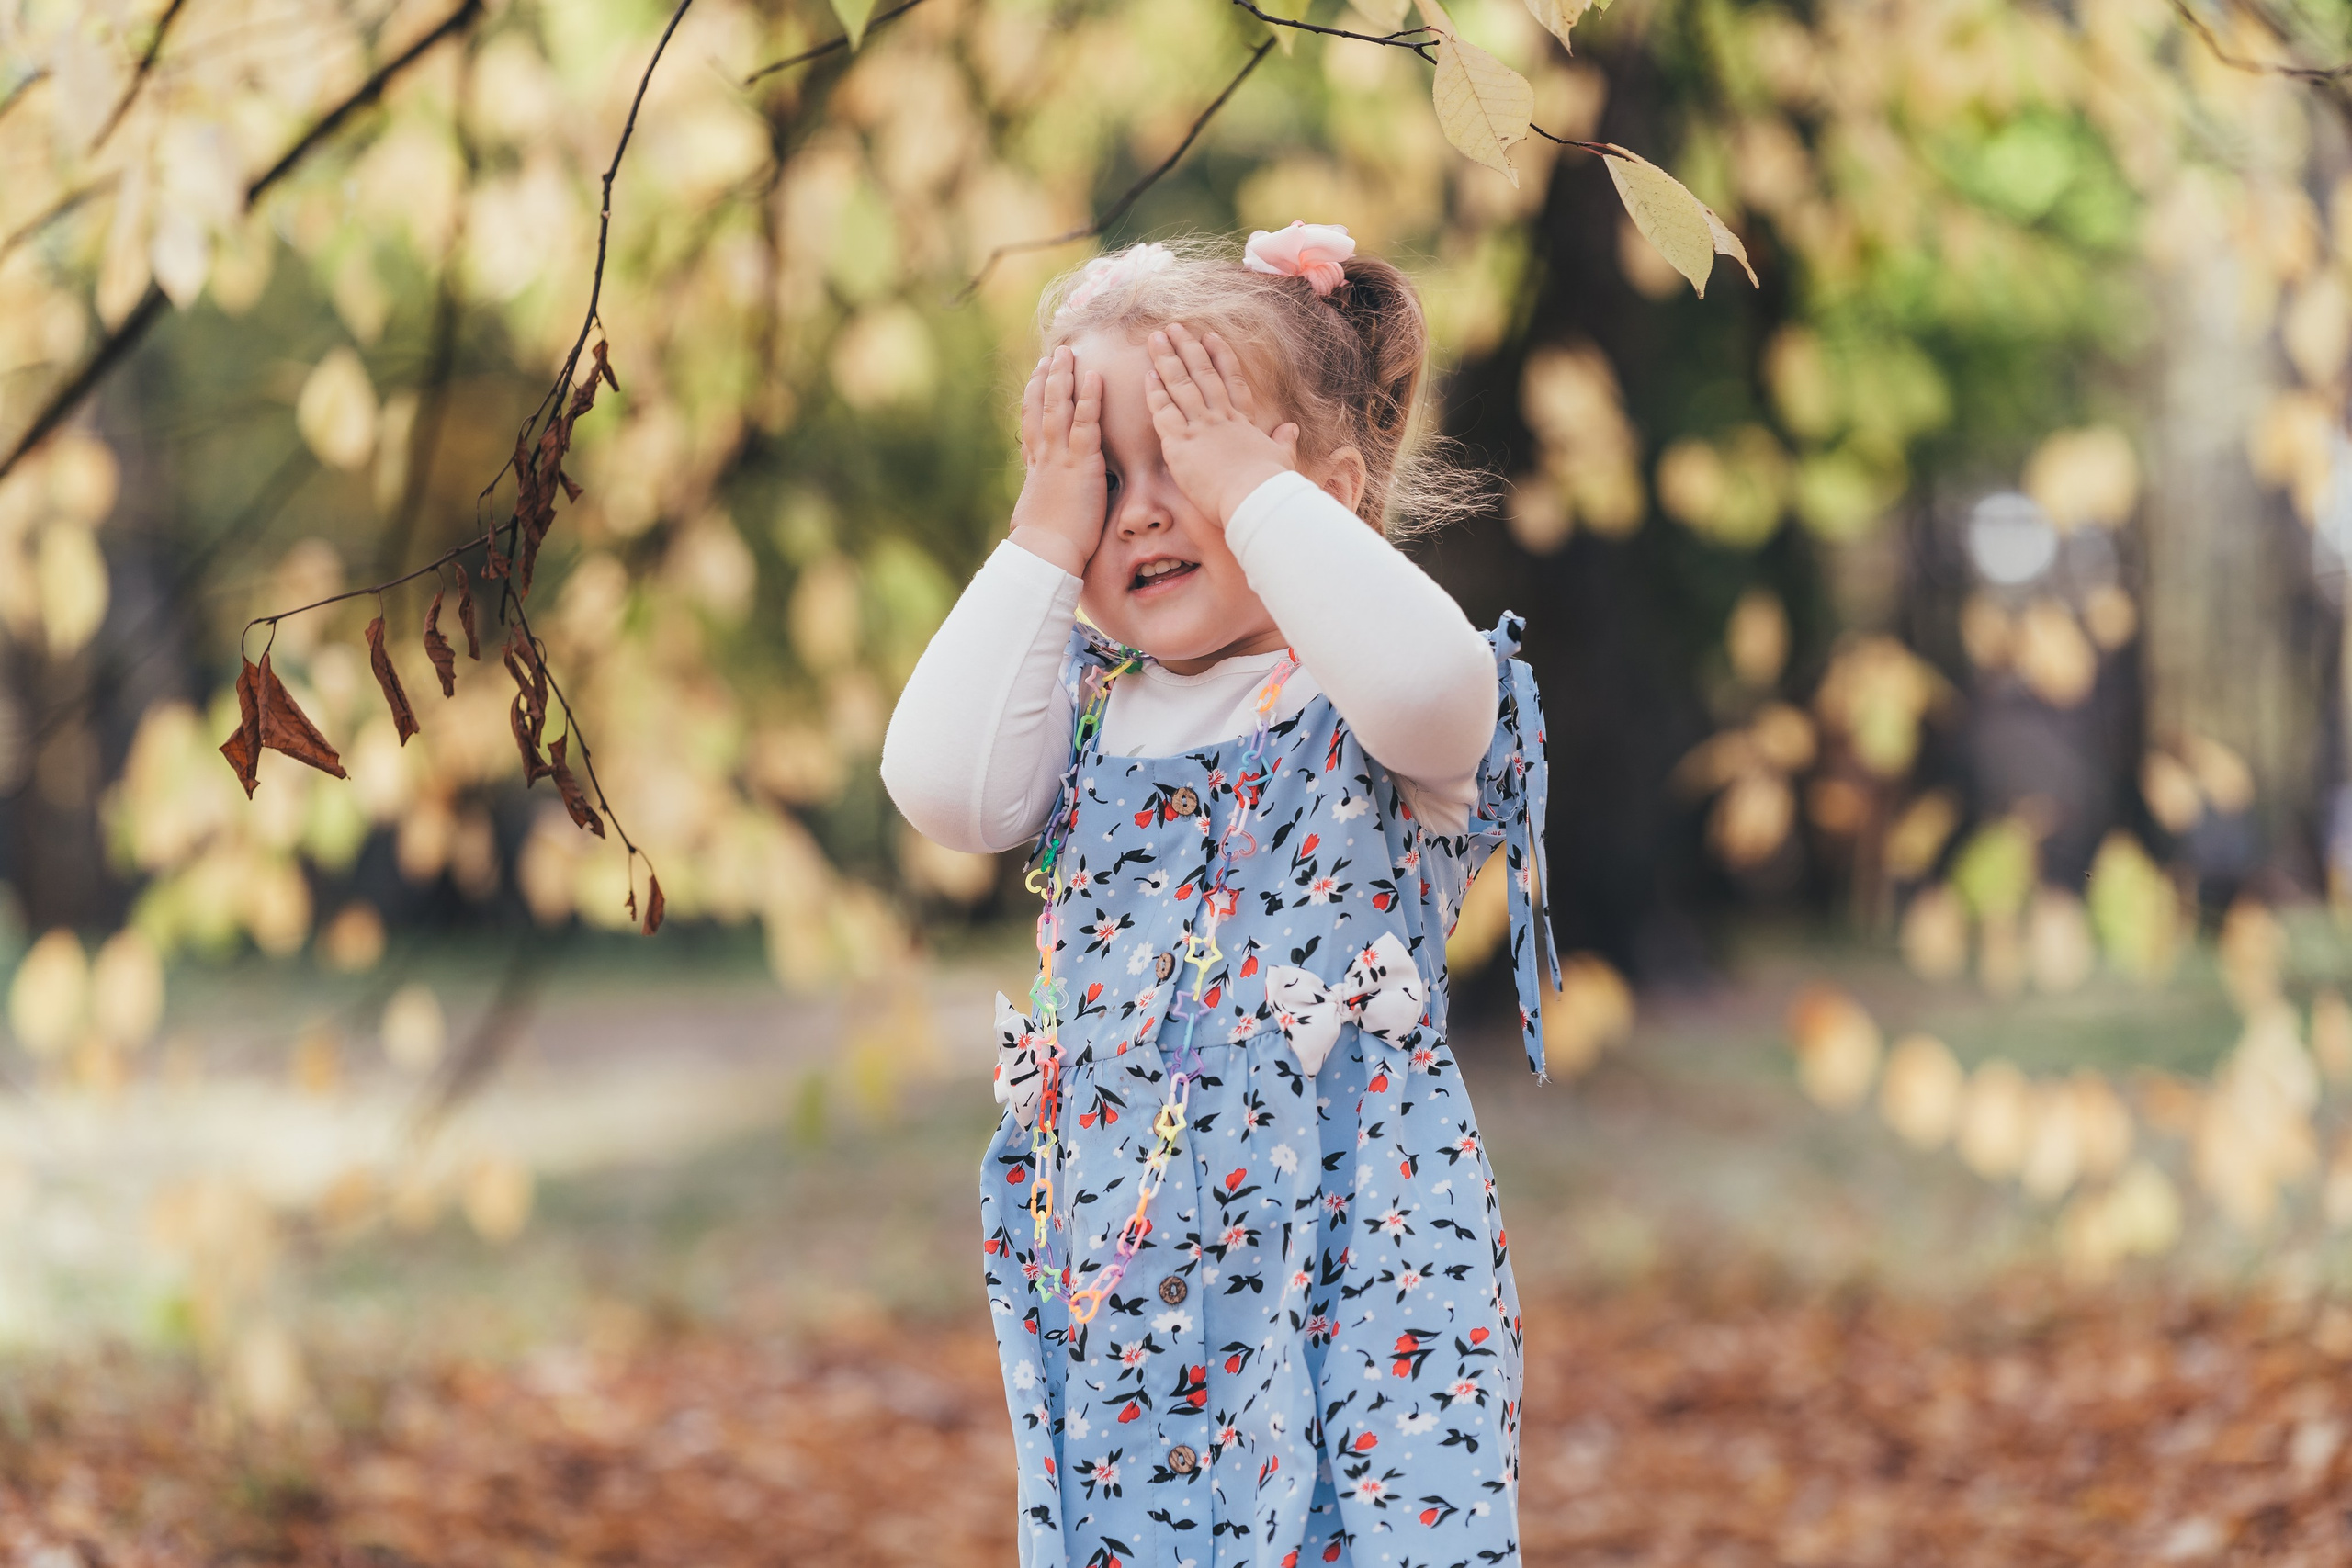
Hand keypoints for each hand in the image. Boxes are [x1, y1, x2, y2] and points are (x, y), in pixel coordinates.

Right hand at [1008, 345, 1105, 577]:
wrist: (1045, 553)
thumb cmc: (1043, 546)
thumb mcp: (1038, 516)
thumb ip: (1043, 502)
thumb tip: (1037, 507)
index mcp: (1036, 468)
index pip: (1032, 424)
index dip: (1034, 398)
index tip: (1038, 377)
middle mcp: (1044, 456)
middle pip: (1041, 407)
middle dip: (1047, 378)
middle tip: (1053, 354)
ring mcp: (1061, 456)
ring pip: (1059, 406)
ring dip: (1064, 376)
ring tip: (1067, 352)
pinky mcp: (1081, 463)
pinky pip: (1085, 422)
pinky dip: (1090, 397)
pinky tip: (1094, 375)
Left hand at [1144, 323, 1299, 527]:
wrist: (1255, 498)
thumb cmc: (1270, 487)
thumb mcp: (1281, 459)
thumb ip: (1283, 442)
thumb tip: (1291, 429)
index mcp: (1243, 423)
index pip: (1232, 382)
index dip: (1221, 357)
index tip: (1211, 337)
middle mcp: (1221, 419)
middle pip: (1202, 374)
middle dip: (1188, 348)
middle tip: (1175, 327)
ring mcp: (1200, 428)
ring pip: (1181, 385)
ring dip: (1167, 359)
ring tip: (1156, 338)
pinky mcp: (1181, 444)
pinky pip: (1164, 412)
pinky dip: (1155, 393)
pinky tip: (1148, 375)